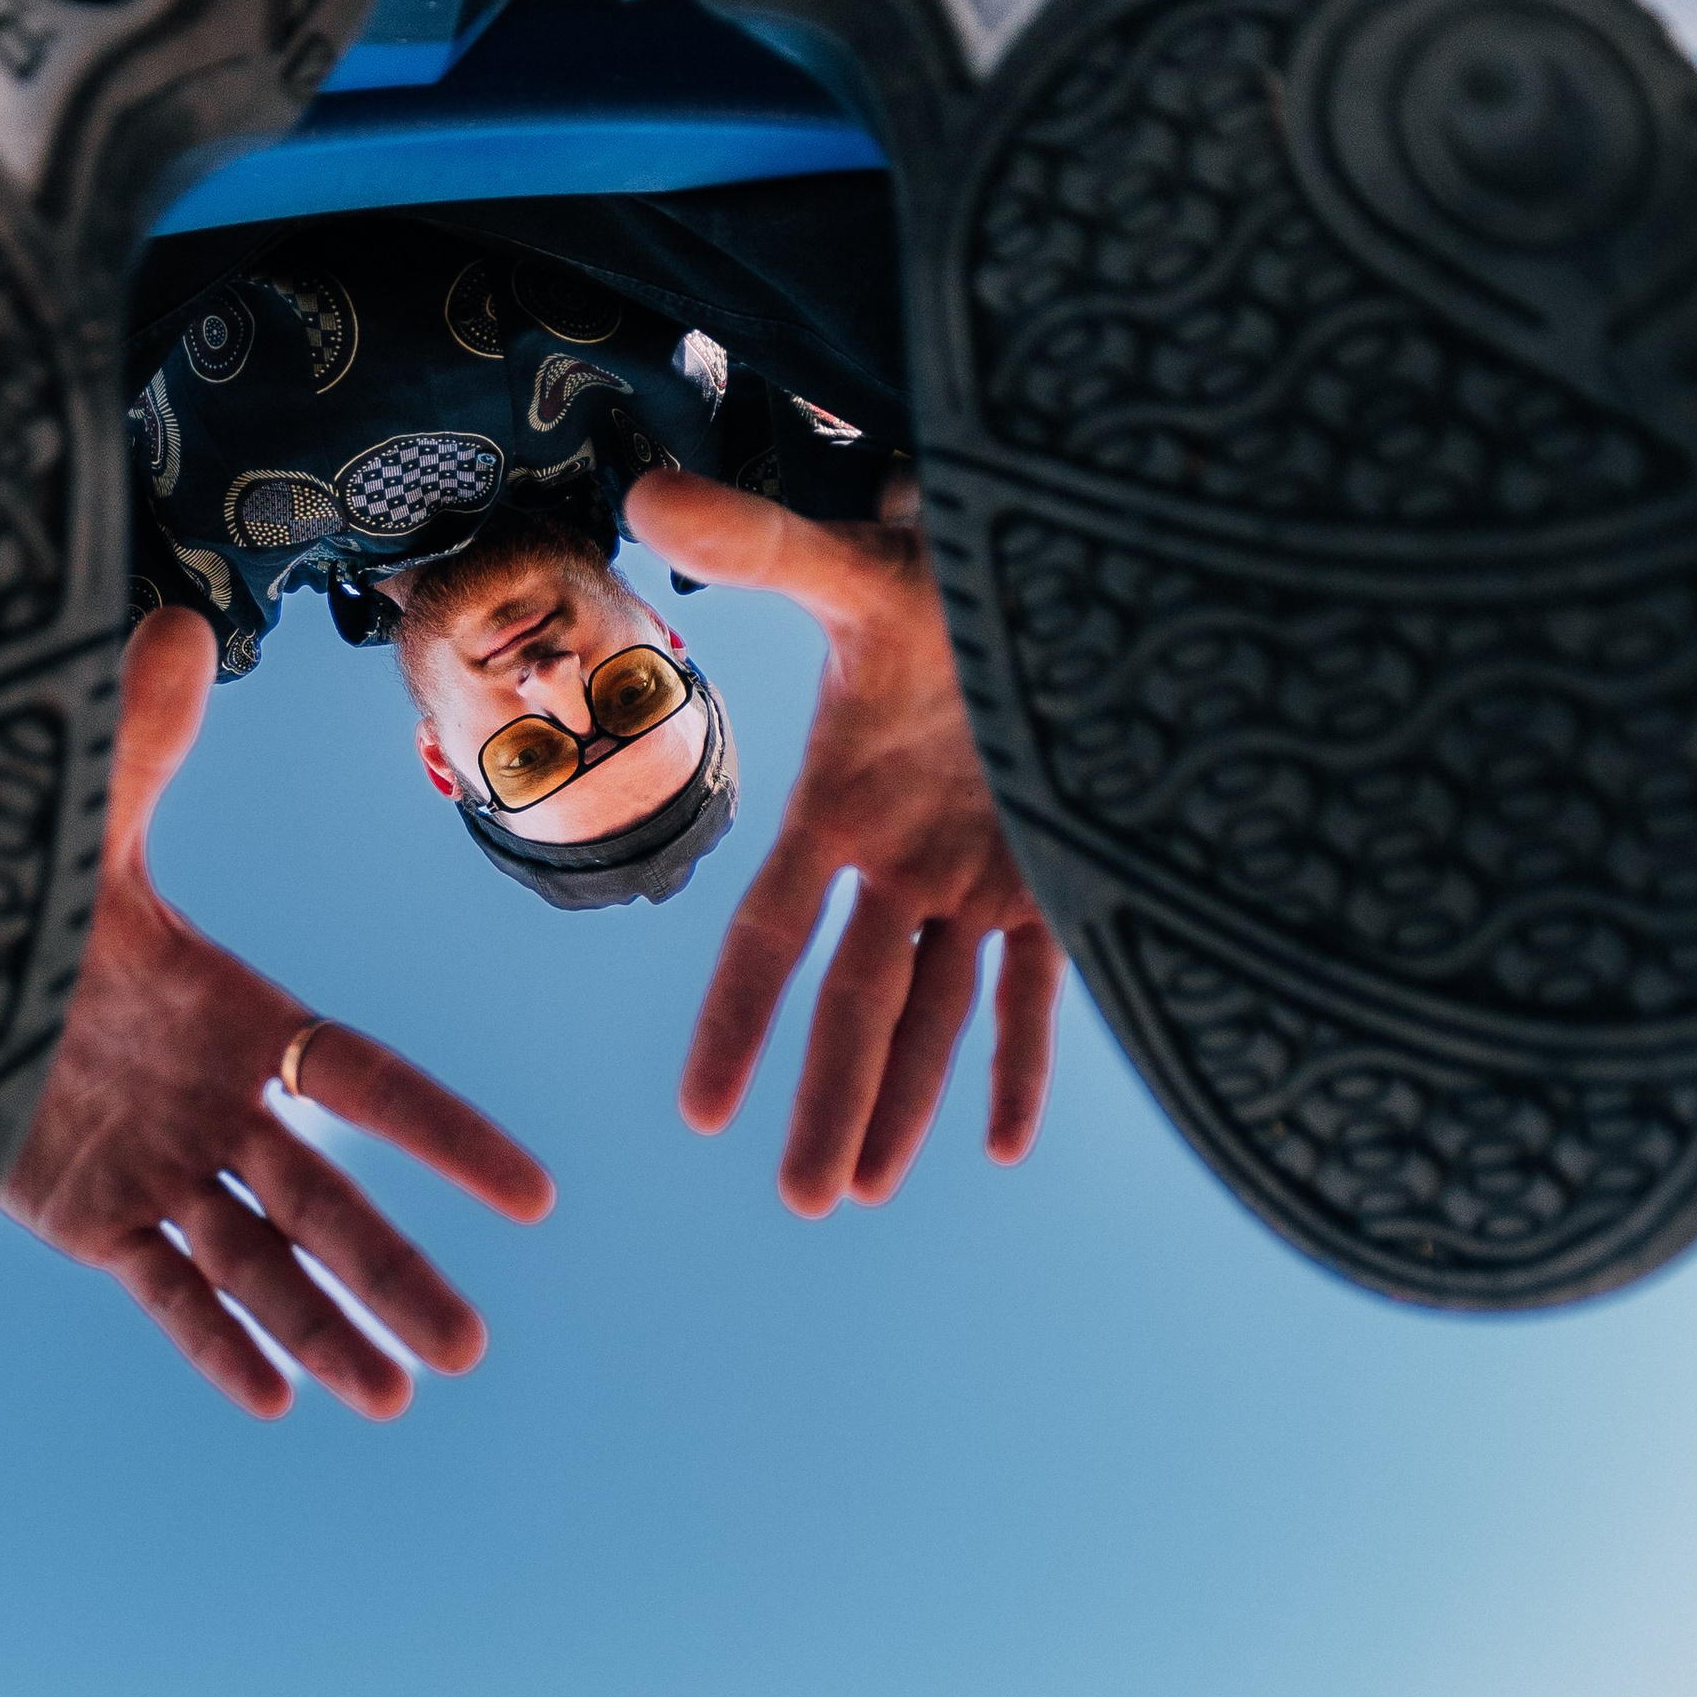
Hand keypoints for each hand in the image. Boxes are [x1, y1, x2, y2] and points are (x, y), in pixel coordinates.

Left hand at [0, 608, 553, 1415]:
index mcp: (240, 1016)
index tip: (534, 1195)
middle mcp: (215, 1104)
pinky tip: (273, 1401)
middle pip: (329, 1205)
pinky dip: (217, 1344)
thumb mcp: (73, 825)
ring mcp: (156, 1167)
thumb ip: (137, 743)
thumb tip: (175, 622)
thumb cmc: (2, 886)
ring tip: (394, 1397)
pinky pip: (166, 1291)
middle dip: (399, 1276)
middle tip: (472, 1347)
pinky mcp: (87, 1218)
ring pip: (260, 1264)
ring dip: (325, 1332)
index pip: (367, 1085)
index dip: (446, 1139)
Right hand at [625, 466, 1062, 1216]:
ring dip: (900, 1104)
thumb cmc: (941, 564)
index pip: (772, 940)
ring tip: (861, 1193)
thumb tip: (646, 493)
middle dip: (828, 1104)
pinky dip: (1022, 1064)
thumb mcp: (855, 565)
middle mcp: (895, 863)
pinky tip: (1003, 1145)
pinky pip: (1034, 992)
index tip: (704, 1113)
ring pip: (932, 1018)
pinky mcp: (1051, 880)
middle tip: (806, 1203)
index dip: (737, 1024)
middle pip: (852, 1007)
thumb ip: (762, 547)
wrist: (1043, 564)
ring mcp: (971, 880)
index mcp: (837, 812)